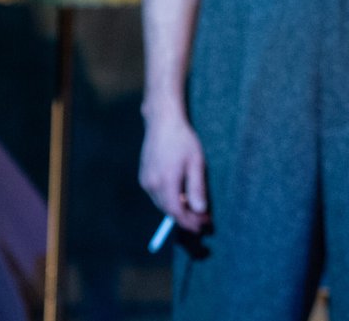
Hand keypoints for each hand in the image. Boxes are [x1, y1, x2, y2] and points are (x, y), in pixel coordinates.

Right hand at [138, 111, 209, 232]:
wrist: (162, 122)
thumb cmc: (183, 140)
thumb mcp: (196, 162)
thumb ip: (196, 188)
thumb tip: (200, 210)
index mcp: (166, 182)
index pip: (177, 212)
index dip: (190, 221)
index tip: (204, 225)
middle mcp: (152, 185)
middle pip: (168, 210)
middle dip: (186, 218)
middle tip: (204, 219)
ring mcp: (145, 181)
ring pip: (162, 204)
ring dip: (178, 210)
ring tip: (196, 210)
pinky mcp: (144, 177)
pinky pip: (157, 196)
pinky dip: (170, 200)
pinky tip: (182, 197)